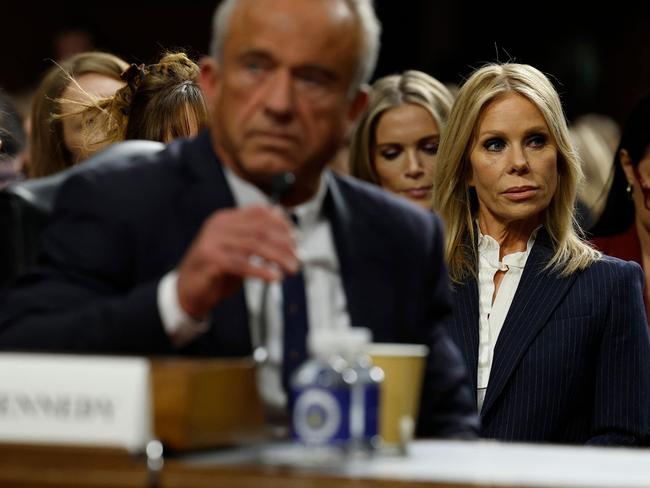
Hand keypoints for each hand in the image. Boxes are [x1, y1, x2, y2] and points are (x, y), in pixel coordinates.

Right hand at [176, 206, 298, 318]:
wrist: (187, 292)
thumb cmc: (217, 272)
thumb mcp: (239, 252)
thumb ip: (258, 241)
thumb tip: (290, 234)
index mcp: (226, 219)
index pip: (260, 212)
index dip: (282, 224)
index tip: (297, 239)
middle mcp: (219, 226)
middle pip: (261, 229)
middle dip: (284, 245)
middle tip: (298, 259)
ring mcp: (212, 241)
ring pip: (254, 245)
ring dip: (278, 258)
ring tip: (291, 269)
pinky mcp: (210, 260)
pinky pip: (242, 264)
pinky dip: (261, 271)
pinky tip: (273, 278)